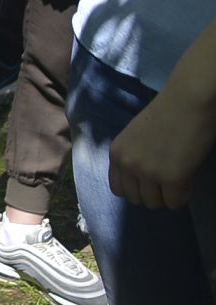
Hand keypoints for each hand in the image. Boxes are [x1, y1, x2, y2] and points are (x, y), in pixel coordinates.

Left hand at [109, 82, 215, 209]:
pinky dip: (182, 197)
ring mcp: (148, 173)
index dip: (137, 189)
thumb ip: (133, 157)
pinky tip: (187, 181)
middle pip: (136, 199)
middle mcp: (127, 164)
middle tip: (167, 182)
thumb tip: (140, 182)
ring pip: (155, 203)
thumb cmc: (166, 113)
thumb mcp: (136, 137)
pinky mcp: (172, 178)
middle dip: (153, 194)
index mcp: (116, 153)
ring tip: (178, 180)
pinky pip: (174, 203)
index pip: (118, 189)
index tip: (150, 183)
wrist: (188, 101)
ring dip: (167, 196)